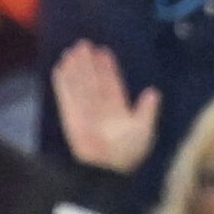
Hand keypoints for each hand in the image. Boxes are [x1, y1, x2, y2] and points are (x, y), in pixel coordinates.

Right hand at [51, 42, 159, 176]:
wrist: (107, 169)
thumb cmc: (127, 152)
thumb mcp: (144, 129)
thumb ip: (147, 110)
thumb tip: (153, 92)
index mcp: (117, 111)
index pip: (111, 85)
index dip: (108, 69)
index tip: (103, 52)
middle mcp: (100, 109)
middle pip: (93, 81)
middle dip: (88, 64)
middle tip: (83, 44)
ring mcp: (84, 112)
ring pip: (80, 85)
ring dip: (75, 68)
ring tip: (72, 50)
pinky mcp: (70, 116)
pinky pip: (66, 96)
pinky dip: (62, 83)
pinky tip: (59, 68)